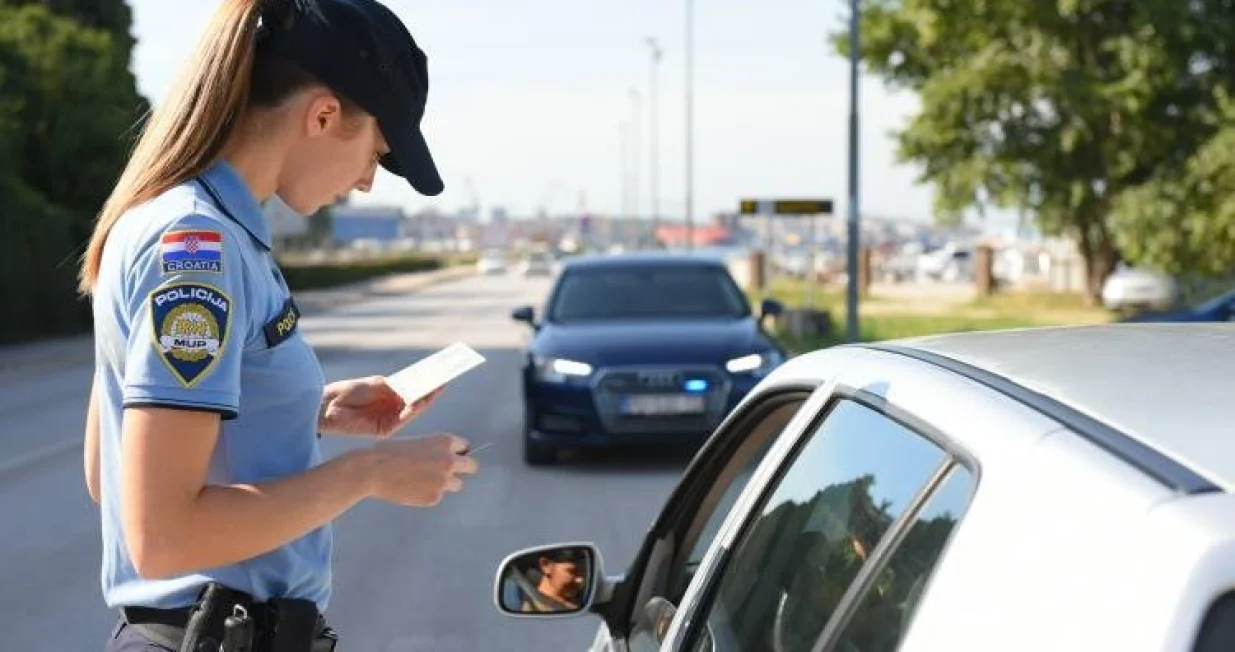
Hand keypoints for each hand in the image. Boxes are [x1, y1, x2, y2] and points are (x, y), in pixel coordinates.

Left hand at [319, 376, 441, 437]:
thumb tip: (418, 385)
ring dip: (426, 399)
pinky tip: (420, 401)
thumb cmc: (348, 392)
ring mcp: (390, 419)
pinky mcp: (385, 430)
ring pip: (413, 410)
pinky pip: (403, 419)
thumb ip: (397, 386)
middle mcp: (393, 408)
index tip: (440, 372)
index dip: (427, 382)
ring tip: (438, 387)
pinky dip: (413, 410)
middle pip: (417, 400)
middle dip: (430, 390)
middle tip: (445, 378)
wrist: (327, 407)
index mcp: (391, 396)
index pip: (414, 389)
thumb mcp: (377, 384)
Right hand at [367, 433, 478, 506]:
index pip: (465, 447)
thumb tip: (444, 456)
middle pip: (471, 466)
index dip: (457, 452)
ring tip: (424, 481)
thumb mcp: (417, 441)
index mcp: (445, 442)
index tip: (453, 457)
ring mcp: (443, 481)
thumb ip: (434, 449)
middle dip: (463, 468)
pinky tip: (412, 489)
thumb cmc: (388, 452)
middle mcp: (449, 461)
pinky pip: (438, 496)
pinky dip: (429, 494)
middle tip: (451, 472)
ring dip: (446, 483)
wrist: (372, 470)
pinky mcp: (434, 497)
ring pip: (457, 484)